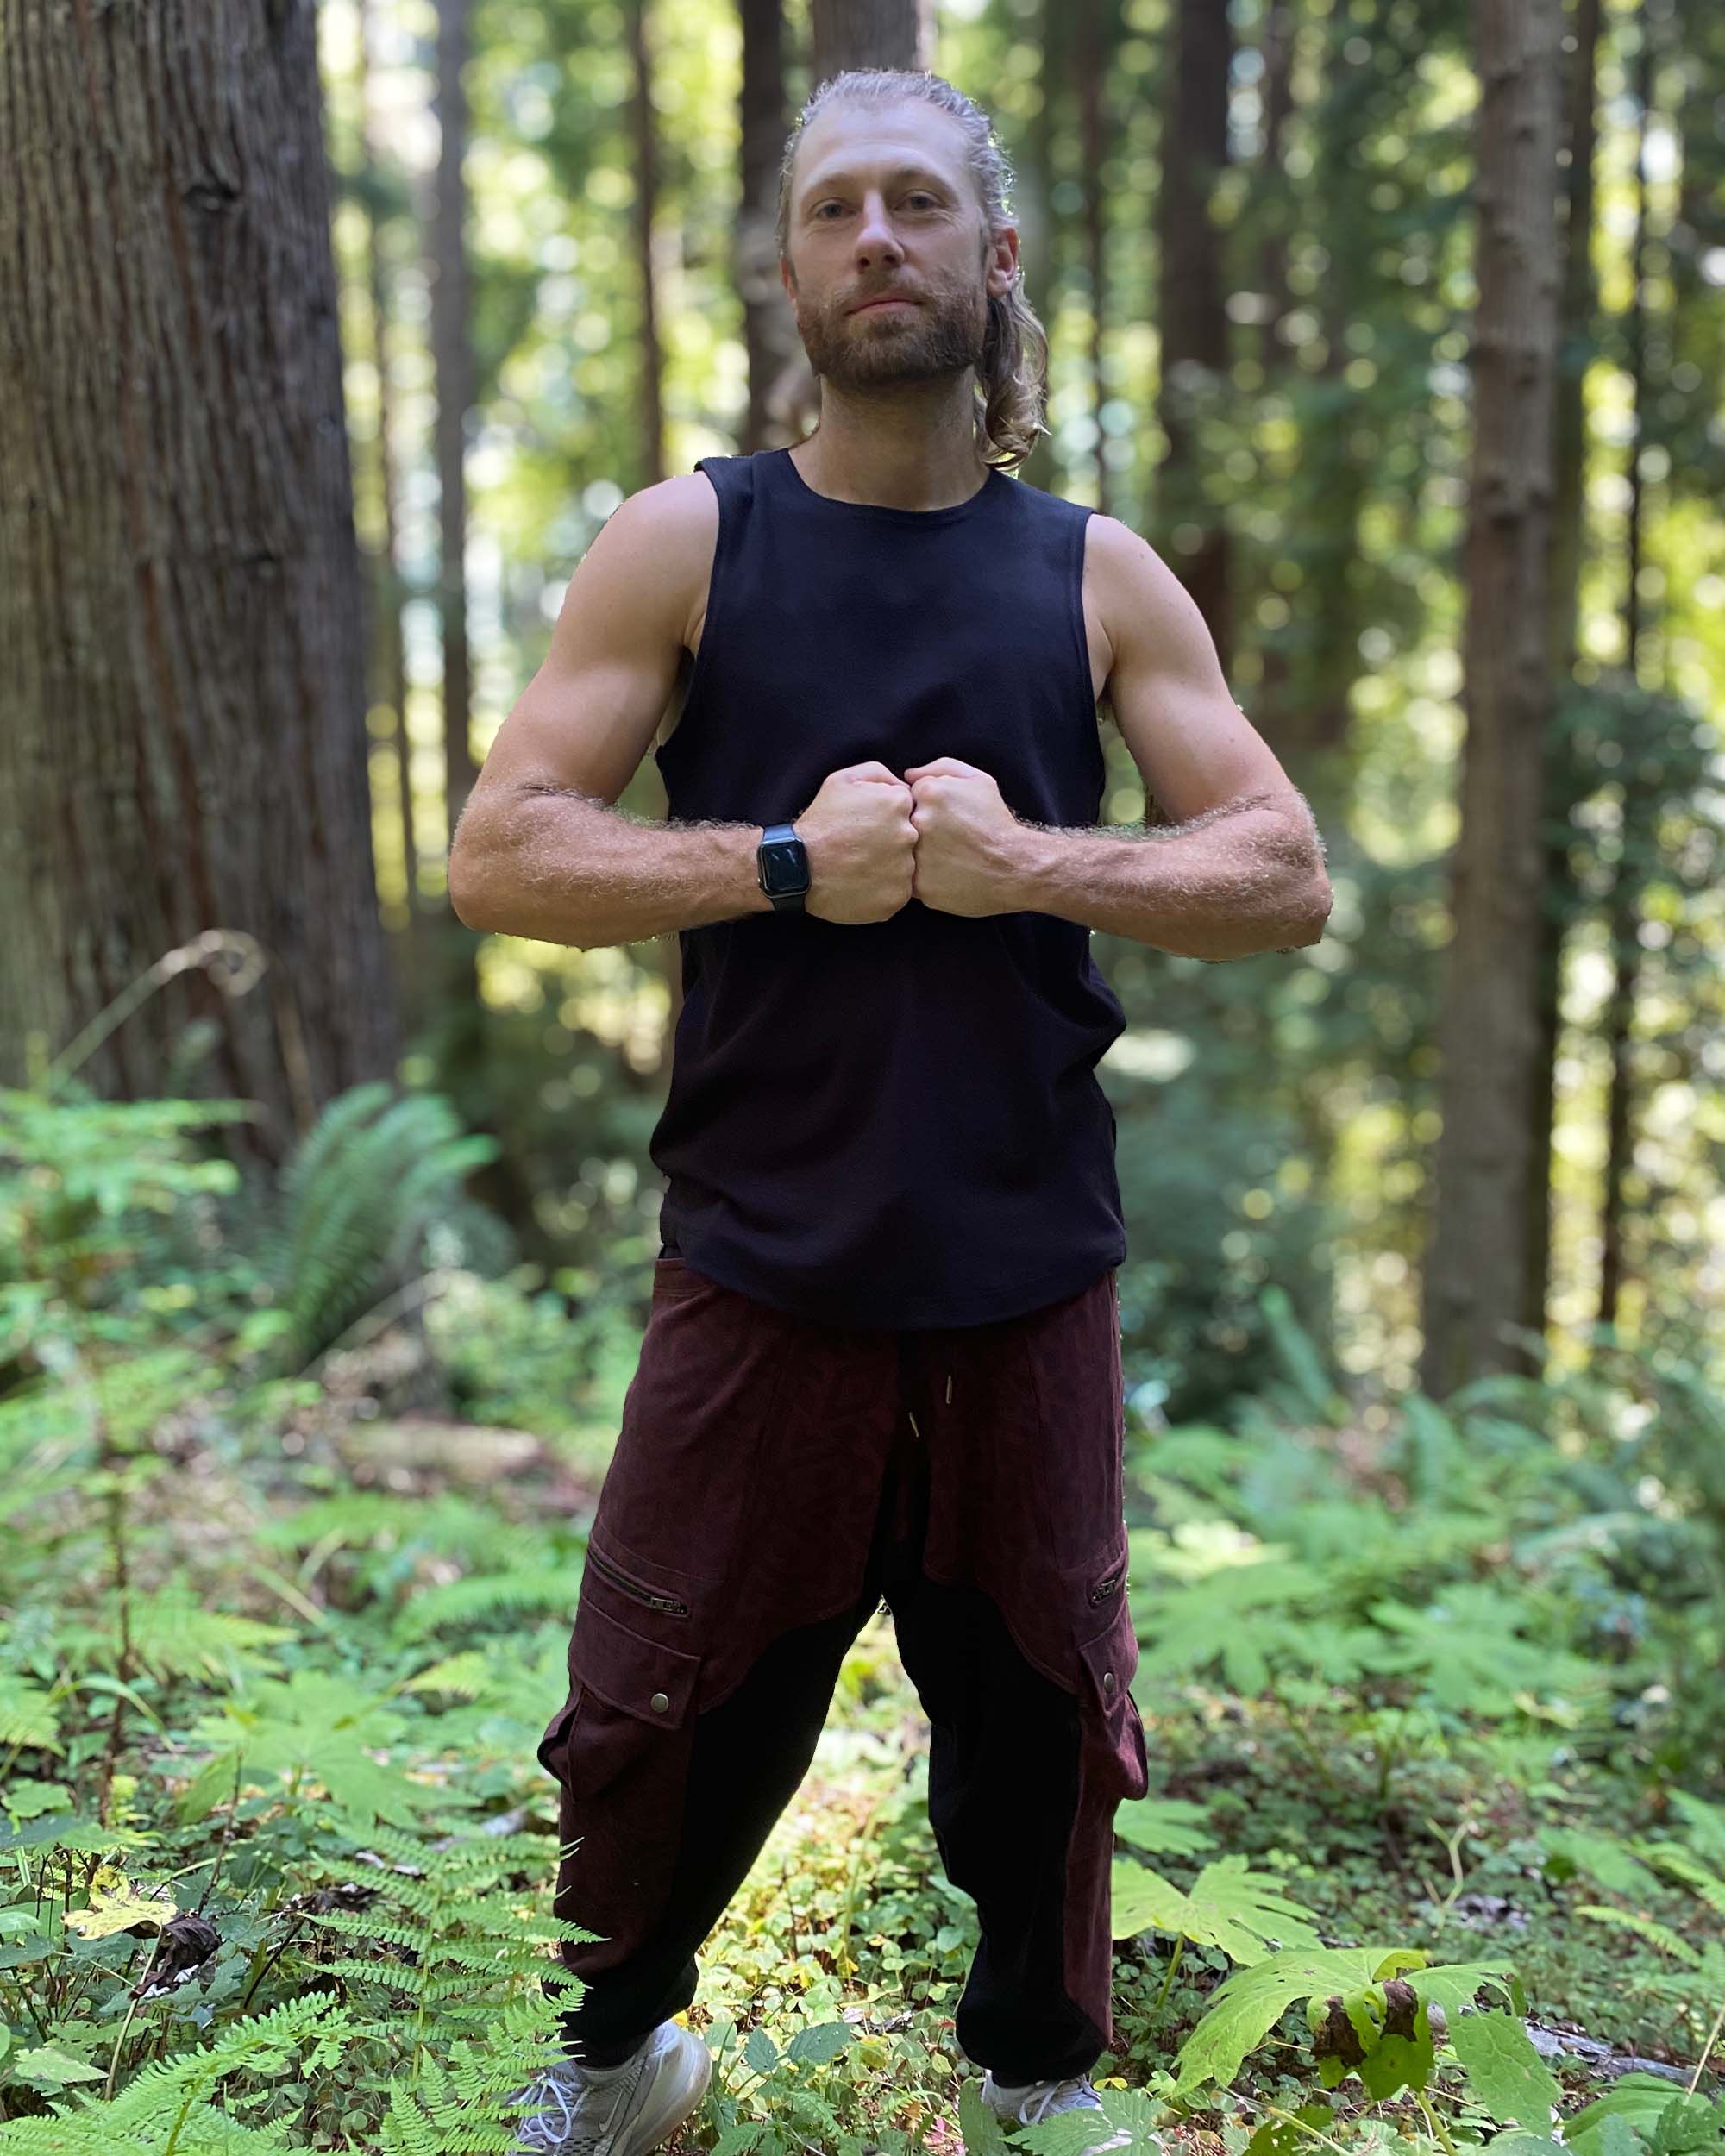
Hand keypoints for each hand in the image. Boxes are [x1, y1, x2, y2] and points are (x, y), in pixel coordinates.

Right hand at [795, 761, 916, 923]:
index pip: (909, 810)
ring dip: (888, 867)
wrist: (796, 866)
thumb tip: (904, 785)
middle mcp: (907, 836)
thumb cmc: (820, 822)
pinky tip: (861, 883)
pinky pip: (897, 892)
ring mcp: (903, 870)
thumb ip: (880, 775)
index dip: (887, 818)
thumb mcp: (844, 780)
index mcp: (898, 804)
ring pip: (906, 867)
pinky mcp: (895, 897)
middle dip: (890, 843)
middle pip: (911, 839)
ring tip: (860, 866)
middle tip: (862, 848)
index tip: (869, 827)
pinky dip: (882, 890)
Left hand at [903, 757, 1030, 916]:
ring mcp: (916, 855)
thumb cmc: (996, 823)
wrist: (1016, 866)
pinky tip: (946, 874)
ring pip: (903, 852)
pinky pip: (909, 879)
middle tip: (947, 841)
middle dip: (921, 831)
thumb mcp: (979, 781)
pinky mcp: (919, 885)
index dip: (925, 808)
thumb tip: (908, 775)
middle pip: (904, 823)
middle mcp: (918, 822)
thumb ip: (941, 768)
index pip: (908, 796)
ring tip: (947, 857)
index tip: (945, 819)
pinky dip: (924, 877)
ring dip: (919, 854)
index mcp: (929, 793)